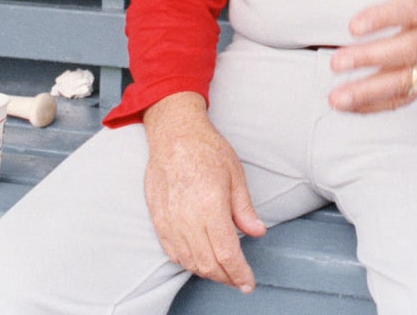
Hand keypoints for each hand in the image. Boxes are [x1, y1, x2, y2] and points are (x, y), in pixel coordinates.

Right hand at [142, 92, 265, 291]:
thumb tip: (257, 232)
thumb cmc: (207, 149)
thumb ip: (244, 208)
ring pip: (189, 261)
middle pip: (207, 263)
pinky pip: (172, 252)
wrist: (173, 134)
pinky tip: (199, 262)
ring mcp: (170, 220)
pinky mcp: (158, 219)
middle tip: (239, 280)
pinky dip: (187, 262)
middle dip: (226, 277)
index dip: (238, 273)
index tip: (248, 282)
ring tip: (222, 272)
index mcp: (210, 206)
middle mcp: (188, 217)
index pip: (226, 253)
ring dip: (207, 272)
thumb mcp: (235, 174)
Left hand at [327, 0, 416, 112]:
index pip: (409, 11)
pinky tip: (349, 107)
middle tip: (335, 62)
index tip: (353, 25)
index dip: (382, 17)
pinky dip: (377, 107)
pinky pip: (403, 98)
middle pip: (404, 52)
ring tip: (336, 97)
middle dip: (369, 59)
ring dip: (368, 92)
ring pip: (402, 82)